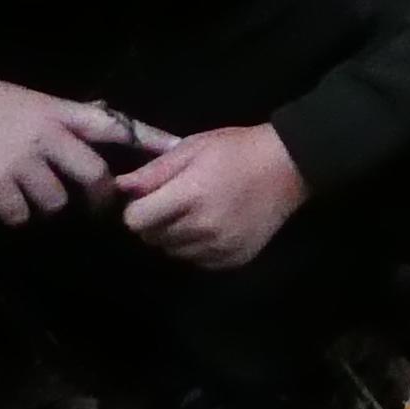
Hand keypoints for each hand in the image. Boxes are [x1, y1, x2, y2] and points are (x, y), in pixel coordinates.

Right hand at [0, 64, 166, 225]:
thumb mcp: (28, 100)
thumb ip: (63, 115)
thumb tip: (99, 119)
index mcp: (59, 110)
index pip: (115, 124)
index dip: (149, 138)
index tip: (179, 150)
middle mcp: (48, 133)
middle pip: (96, 175)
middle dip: (99, 198)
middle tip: (96, 209)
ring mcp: (23, 157)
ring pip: (58, 200)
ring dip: (47, 205)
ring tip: (28, 194)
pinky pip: (22, 214)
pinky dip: (15, 215)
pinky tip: (4, 203)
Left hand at [120, 121, 307, 268]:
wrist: (288, 167)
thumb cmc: (237, 150)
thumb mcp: (192, 148)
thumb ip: (154, 171)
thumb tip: (121, 187)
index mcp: (189, 195)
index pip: (136, 220)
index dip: (136, 209)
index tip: (148, 198)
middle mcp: (202, 227)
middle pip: (152, 238)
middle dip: (154, 222)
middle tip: (172, 203)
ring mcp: (220, 246)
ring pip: (173, 251)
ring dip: (174, 236)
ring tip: (193, 215)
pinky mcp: (234, 258)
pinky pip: (197, 260)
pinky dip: (197, 247)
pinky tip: (211, 227)